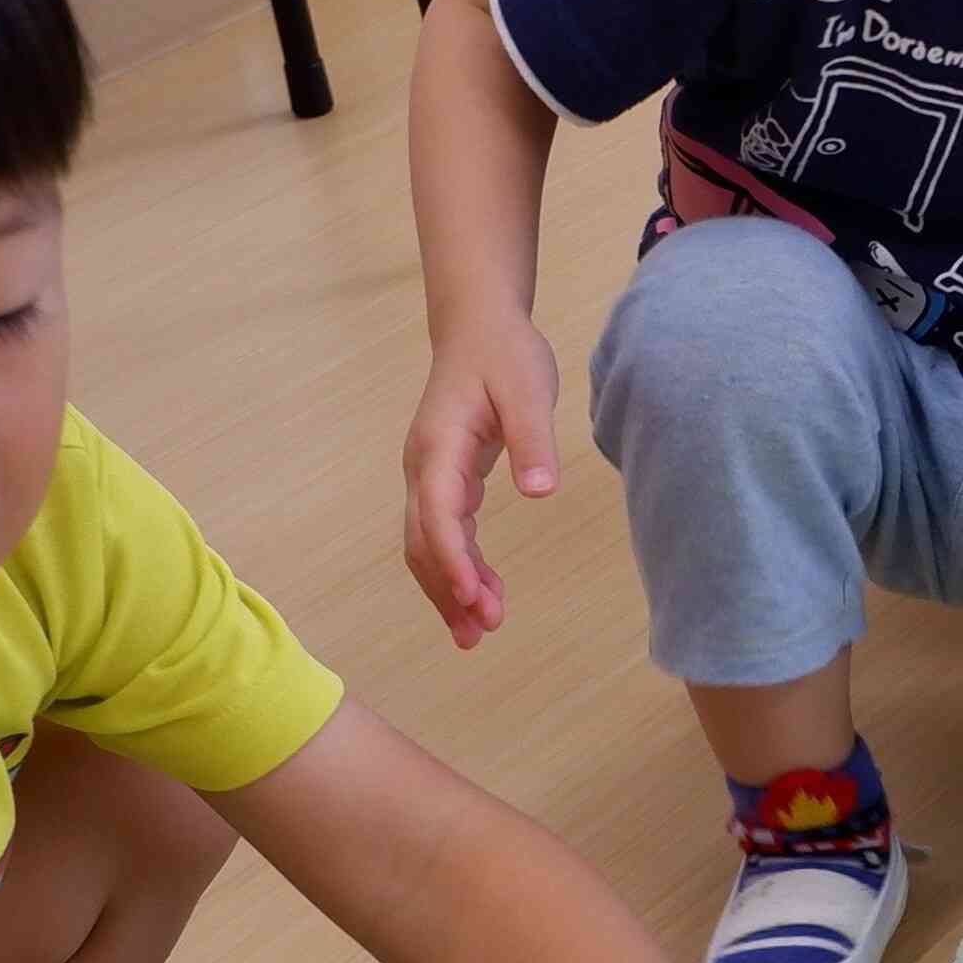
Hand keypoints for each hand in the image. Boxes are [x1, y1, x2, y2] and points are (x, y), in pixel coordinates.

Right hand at [402, 314, 563, 648]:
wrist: (479, 329)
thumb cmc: (505, 354)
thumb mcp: (528, 389)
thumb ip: (534, 440)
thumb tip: (540, 491)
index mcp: (440, 446)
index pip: (437, 513)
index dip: (452, 559)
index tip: (473, 597)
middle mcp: (424, 467)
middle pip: (423, 541)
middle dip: (448, 589)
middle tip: (482, 632)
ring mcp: (430, 476)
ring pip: (427, 545)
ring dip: (448, 589)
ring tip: (478, 634)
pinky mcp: (445, 482)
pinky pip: (444, 535)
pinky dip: (460, 569)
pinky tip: (484, 596)